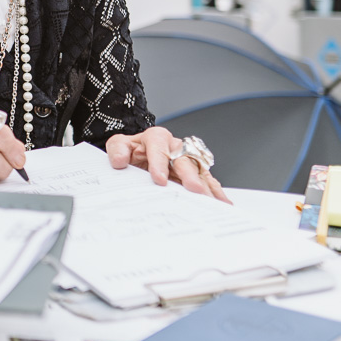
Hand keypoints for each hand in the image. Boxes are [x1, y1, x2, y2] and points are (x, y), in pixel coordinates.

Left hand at [106, 127, 230, 201]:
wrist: (139, 153)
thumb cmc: (132, 150)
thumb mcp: (120, 145)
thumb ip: (118, 150)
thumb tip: (119, 160)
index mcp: (156, 137)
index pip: (158, 147)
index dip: (159, 163)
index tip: (159, 179)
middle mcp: (175, 146)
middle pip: (185, 159)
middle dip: (190, 175)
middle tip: (194, 189)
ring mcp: (188, 159)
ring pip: (199, 171)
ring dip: (207, 186)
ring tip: (213, 201)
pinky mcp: (195, 172)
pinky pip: (207, 181)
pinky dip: (215, 192)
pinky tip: (222, 203)